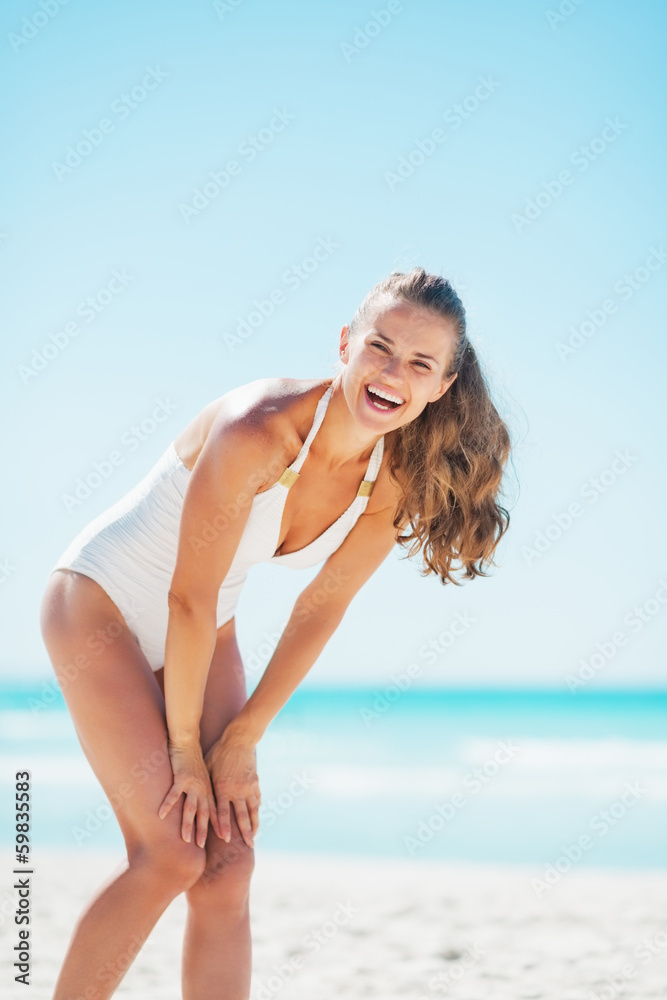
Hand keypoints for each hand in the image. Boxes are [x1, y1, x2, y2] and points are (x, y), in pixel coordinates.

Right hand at [158, 739, 221, 846]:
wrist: (188, 741)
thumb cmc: (194, 758)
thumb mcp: (203, 775)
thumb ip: (204, 788)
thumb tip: (204, 799)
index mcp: (209, 789)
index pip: (216, 810)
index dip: (220, 824)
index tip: (225, 838)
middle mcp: (203, 789)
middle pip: (204, 813)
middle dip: (204, 831)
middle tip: (201, 847)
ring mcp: (192, 784)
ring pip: (191, 808)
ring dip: (188, 824)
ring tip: (185, 839)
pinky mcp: (181, 778)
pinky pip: (173, 794)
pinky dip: (167, 805)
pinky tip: (160, 815)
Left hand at [204, 728, 259, 847]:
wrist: (240, 738)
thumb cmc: (219, 752)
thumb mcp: (208, 767)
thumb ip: (206, 785)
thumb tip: (197, 798)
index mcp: (223, 788)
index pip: (223, 813)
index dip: (224, 828)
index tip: (227, 840)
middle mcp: (237, 790)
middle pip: (242, 816)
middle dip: (245, 833)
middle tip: (249, 846)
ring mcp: (248, 786)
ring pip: (253, 810)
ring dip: (254, 825)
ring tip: (254, 837)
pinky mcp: (255, 782)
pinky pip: (257, 800)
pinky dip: (257, 810)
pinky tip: (257, 818)